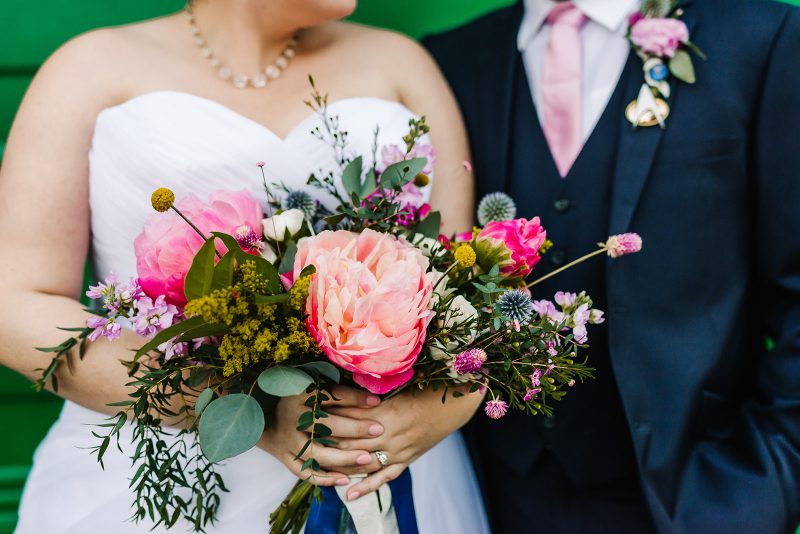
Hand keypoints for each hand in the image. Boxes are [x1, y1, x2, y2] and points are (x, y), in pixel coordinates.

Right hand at [259, 387, 385, 485]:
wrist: (257, 413)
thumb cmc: (293, 396)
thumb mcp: (312, 387)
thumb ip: (340, 393)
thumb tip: (374, 400)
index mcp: (298, 395)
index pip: (330, 396)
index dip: (355, 398)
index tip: (377, 403)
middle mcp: (291, 418)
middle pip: (325, 425)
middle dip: (354, 429)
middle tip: (378, 431)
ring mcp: (286, 440)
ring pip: (316, 453)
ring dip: (343, 457)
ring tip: (366, 459)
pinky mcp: (283, 457)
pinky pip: (304, 472)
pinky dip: (324, 478)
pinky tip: (345, 479)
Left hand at [323, 385, 483, 499]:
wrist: (455, 402)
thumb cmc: (427, 388)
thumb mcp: (398, 386)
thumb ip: (372, 393)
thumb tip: (343, 390)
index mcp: (386, 412)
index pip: (349, 419)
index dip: (329, 418)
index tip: (310, 416)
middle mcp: (390, 435)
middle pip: (351, 443)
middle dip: (329, 443)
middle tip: (306, 443)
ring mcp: (398, 450)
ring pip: (364, 463)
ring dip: (342, 466)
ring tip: (320, 469)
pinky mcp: (406, 460)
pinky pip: (384, 477)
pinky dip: (367, 486)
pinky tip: (350, 494)